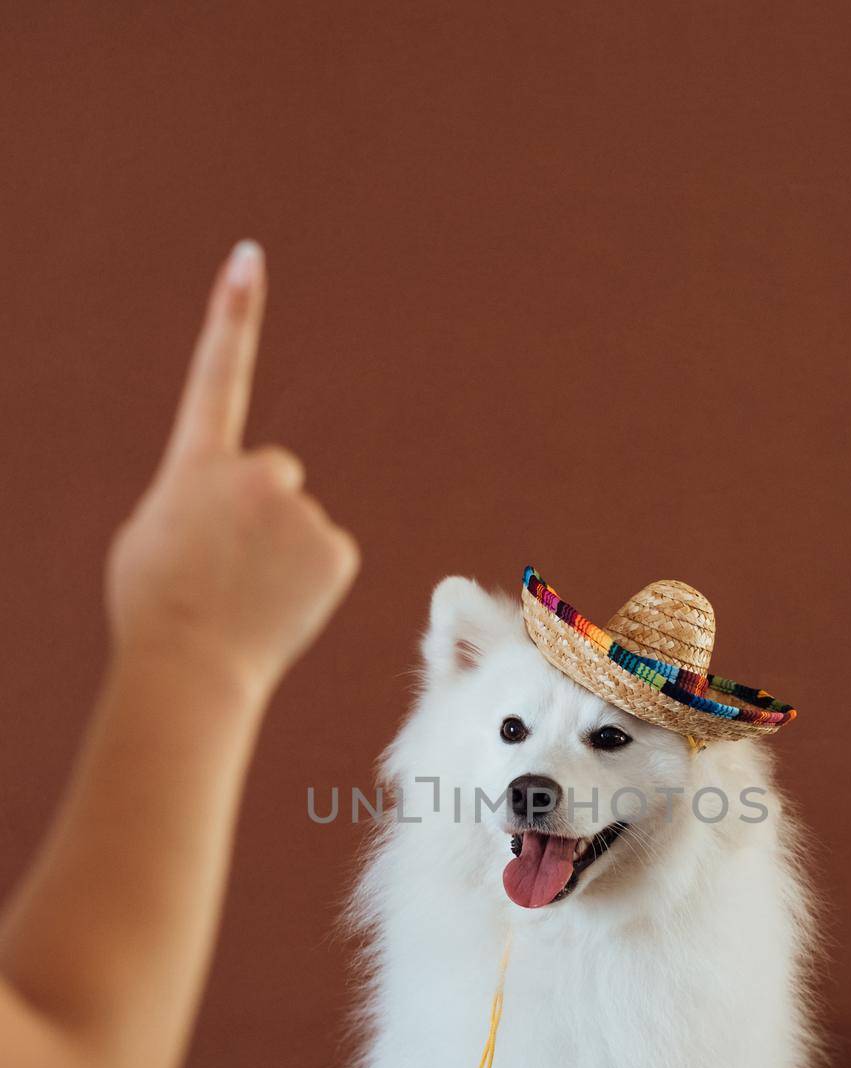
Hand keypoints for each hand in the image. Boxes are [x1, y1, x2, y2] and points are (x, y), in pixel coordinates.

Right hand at [106, 241, 358, 699]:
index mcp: (198, 463)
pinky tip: (280, 607)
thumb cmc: (155, 606)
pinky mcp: (337, 549)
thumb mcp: (151, 535)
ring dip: (280, 556)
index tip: (249, 258)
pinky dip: (309, 580)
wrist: (189, 665)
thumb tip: (222, 508)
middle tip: (226, 570)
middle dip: (257, 516)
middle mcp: (256, 471)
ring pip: (298, 523)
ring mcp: (300, 509)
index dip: (233, 314)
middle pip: (272, 477)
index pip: (217, 372)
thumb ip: (192, 499)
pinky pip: (326, 555)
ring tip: (247, 596)